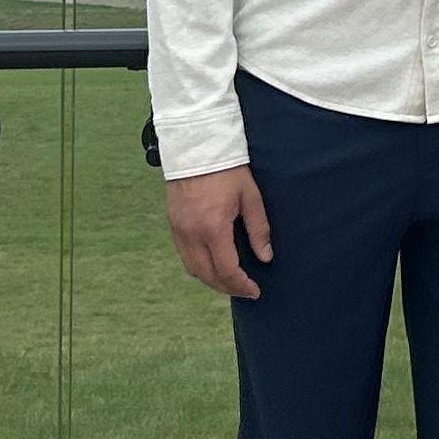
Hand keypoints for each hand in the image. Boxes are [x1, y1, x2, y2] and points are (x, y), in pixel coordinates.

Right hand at [164, 163, 273, 298]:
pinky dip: (199, 267)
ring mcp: (179, 230)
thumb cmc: (228, 170)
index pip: (227, 270)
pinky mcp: (173, 225)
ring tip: (230, 281)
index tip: (255, 291)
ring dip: (211, 280)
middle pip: (207, 276)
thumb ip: (259, 230)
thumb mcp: (251, 197)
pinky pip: (184, 256)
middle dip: (227, 288)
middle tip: (245, 291)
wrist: (196, 148)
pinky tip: (213, 264)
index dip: (241, 285)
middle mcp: (192, 234)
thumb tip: (265, 257)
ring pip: (193, 269)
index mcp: (213, 228)